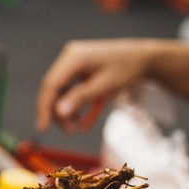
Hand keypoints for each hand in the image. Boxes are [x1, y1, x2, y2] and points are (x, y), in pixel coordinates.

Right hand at [35, 39, 157, 133]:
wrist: (146, 58)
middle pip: (54, 89)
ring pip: (62, 92)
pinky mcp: (81, 70)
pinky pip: (73, 90)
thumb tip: (59, 112)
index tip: (42, 127)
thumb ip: (80, 98)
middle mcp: (71, 57)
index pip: (50, 84)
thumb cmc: (128, 68)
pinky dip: (78, 106)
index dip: (44, 107)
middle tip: (70, 131)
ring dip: (68, 112)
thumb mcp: (105, 86)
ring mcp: (75, 63)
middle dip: (59, 113)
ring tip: (77, 128)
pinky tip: (84, 122)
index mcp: (73, 57)